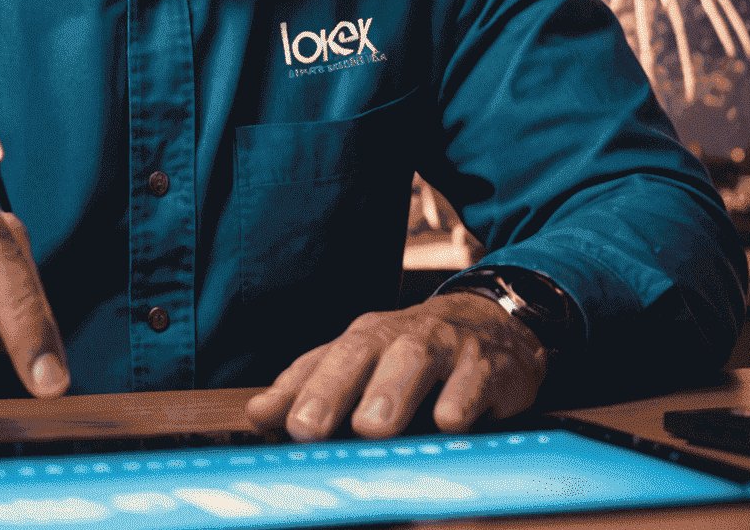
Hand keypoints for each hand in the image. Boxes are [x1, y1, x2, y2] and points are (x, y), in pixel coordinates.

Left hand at [246, 291, 547, 440]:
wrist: (493, 322)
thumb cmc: (414, 352)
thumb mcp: (366, 363)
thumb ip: (314, 386)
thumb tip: (257, 414)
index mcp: (364, 338)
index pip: (322, 360)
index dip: (293, 390)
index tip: (265, 419)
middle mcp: (399, 336)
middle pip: (360, 354)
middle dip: (332, 390)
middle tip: (307, 427)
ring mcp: (445, 346)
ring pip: (414, 361)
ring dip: (391, 393)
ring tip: (371, 427)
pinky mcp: (488, 366)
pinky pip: (473, 383)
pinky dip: (461, 403)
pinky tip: (449, 422)